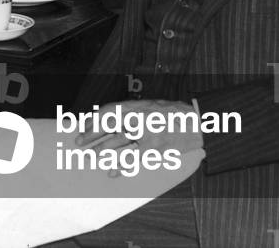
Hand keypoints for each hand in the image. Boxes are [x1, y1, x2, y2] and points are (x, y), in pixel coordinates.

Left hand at [75, 99, 202, 177]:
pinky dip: (121, 166)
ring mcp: (147, 132)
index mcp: (138, 106)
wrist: (199, 121)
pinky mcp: (155, 147)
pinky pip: (134, 158)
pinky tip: (111, 172)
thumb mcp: (152, 106)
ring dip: (102, 150)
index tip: (83, 125)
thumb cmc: (174, 114)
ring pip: (118, 142)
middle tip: (79, 142)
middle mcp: (140, 117)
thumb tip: (113, 120)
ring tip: (90, 156)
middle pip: (109, 126)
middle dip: (92, 134)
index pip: (109, 110)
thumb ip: (134, 112)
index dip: (94, 118)